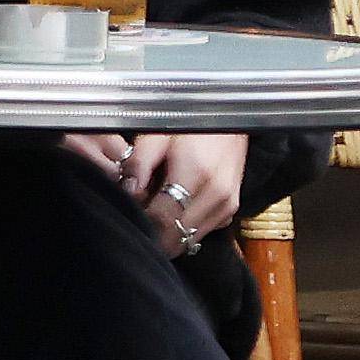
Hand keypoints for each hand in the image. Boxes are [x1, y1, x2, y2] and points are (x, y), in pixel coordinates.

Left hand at [60, 131, 250, 253]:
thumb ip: (139, 162)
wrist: (230, 120)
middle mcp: (216, 194)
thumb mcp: (158, 133)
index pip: (163, 218)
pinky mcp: (230, 212)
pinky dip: (184, 229)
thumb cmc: (192, 125)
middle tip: (139, 217)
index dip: (142, 223)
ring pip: (189, 240)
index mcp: (197, 172)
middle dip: (153, 233)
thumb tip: (129, 191)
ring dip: (168, 233)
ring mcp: (226, 206)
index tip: (129, 217)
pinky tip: (174, 210)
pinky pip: (201, 232)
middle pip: (176, 236)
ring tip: (155, 211)